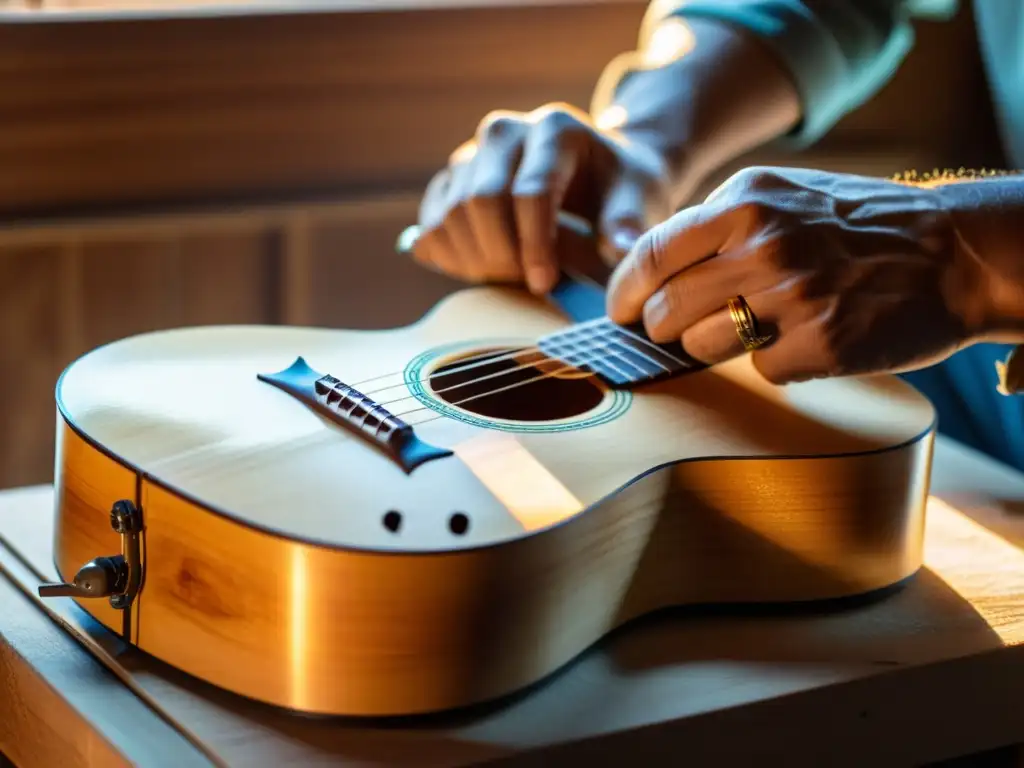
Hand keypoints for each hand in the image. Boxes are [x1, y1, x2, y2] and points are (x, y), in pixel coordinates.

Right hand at [412, 102, 671, 294]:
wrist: (596, 171)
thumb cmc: (620, 188)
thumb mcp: (639, 197)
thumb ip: (628, 222)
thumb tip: (621, 249)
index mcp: (553, 129)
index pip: (530, 191)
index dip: (535, 245)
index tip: (546, 284)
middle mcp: (504, 132)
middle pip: (481, 200)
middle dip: (502, 254)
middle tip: (528, 284)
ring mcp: (471, 154)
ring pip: (449, 214)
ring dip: (476, 259)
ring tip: (512, 278)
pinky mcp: (449, 180)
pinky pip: (430, 225)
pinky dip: (450, 257)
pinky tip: (484, 270)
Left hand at [605, 166, 988, 384]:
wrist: (955, 252)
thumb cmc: (857, 226)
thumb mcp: (783, 195)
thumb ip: (716, 225)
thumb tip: (646, 272)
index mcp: (745, 200)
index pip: (649, 255)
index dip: (623, 293)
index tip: (619, 312)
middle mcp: (763, 244)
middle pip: (666, 311)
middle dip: (665, 328)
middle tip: (685, 328)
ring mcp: (793, 295)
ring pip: (702, 347)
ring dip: (716, 347)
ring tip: (758, 325)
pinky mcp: (820, 344)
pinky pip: (760, 370)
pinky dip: (775, 361)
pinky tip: (807, 337)